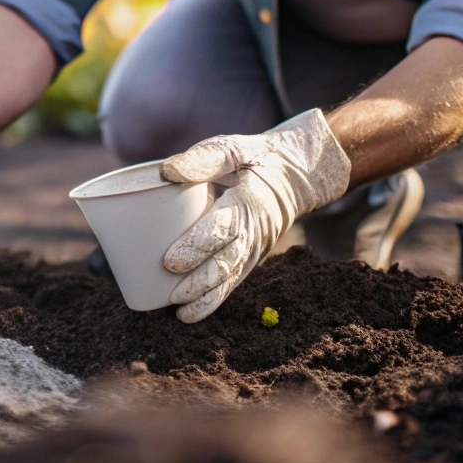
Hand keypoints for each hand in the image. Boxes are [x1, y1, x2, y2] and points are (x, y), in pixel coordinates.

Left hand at [159, 109, 350, 322]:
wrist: (295, 175)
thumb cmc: (254, 158)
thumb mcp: (232, 148)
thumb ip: (203, 158)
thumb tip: (166, 172)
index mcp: (248, 202)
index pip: (222, 228)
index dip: (197, 246)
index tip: (170, 261)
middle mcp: (255, 231)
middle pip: (227, 262)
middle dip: (200, 281)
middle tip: (173, 294)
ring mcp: (255, 248)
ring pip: (231, 278)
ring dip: (208, 298)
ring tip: (181, 314)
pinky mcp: (251, 257)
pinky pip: (234, 281)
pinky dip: (215, 299)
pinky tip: (191, 314)